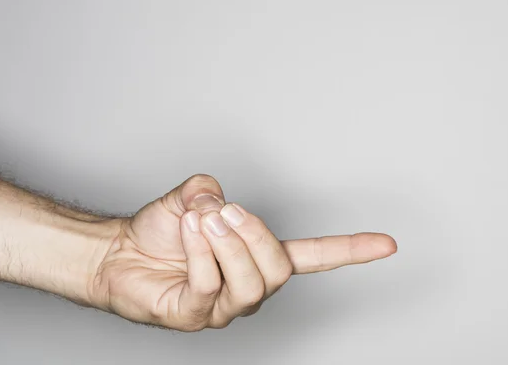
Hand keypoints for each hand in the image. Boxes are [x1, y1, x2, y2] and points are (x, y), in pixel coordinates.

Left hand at [90, 175, 396, 330]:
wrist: (119, 253)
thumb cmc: (162, 231)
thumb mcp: (193, 197)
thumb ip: (210, 190)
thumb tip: (219, 202)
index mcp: (260, 257)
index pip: (315, 258)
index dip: (350, 251)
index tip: (387, 245)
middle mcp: (250, 286)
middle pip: (279, 271)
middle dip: (254, 234)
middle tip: (224, 211)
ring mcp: (224, 306)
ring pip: (251, 283)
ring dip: (227, 243)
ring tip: (204, 220)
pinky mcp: (196, 317)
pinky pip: (210, 287)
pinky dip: (200, 252)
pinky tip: (189, 233)